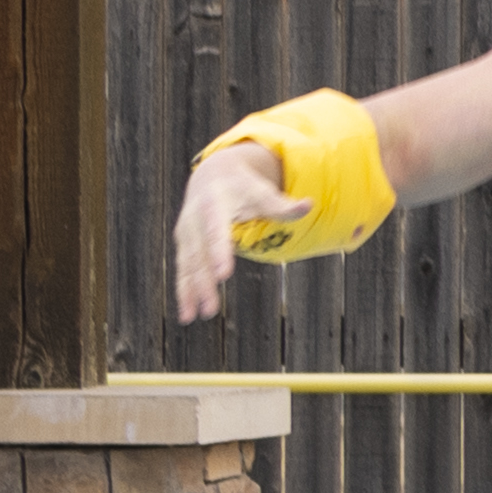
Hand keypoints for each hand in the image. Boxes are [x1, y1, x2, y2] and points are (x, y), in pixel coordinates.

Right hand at [165, 137, 283, 325]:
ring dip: (189, 291)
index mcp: (215, 205)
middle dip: (203, 282)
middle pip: (198, 254)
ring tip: (193, 316)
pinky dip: (183, 291)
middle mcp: (194, 219)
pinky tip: (186, 313)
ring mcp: (186, 233)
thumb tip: (309, 205)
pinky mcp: (184, 244)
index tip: (222, 274)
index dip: (218, 251)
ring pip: (186, 265)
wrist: (213, 176)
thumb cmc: (245, 187)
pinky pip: (182, 270)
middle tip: (211, 308)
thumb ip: (282, 205)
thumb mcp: (262, 192)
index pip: (216, 230)